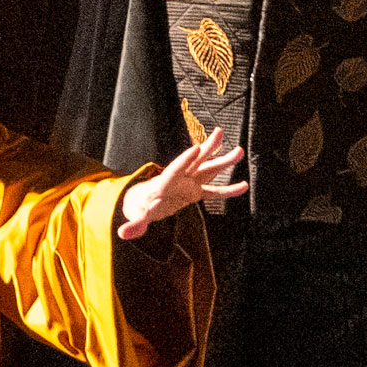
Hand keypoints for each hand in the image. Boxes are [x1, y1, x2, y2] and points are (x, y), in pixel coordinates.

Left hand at [119, 120, 248, 234]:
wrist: (144, 203)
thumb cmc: (140, 208)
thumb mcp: (137, 217)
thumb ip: (134, 225)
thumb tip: (123, 234)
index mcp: (165, 183)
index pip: (175, 170)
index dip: (185, 160)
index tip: (196, 147)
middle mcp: (180, 179)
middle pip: (195, 162)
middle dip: (208, 148)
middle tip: (220, 132)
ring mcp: (189, 183)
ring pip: (208, 169)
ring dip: (223, 160)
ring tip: (240, 151)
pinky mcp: (196, 192)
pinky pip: (214, 191)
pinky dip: (228, 190)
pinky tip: (243, 186)